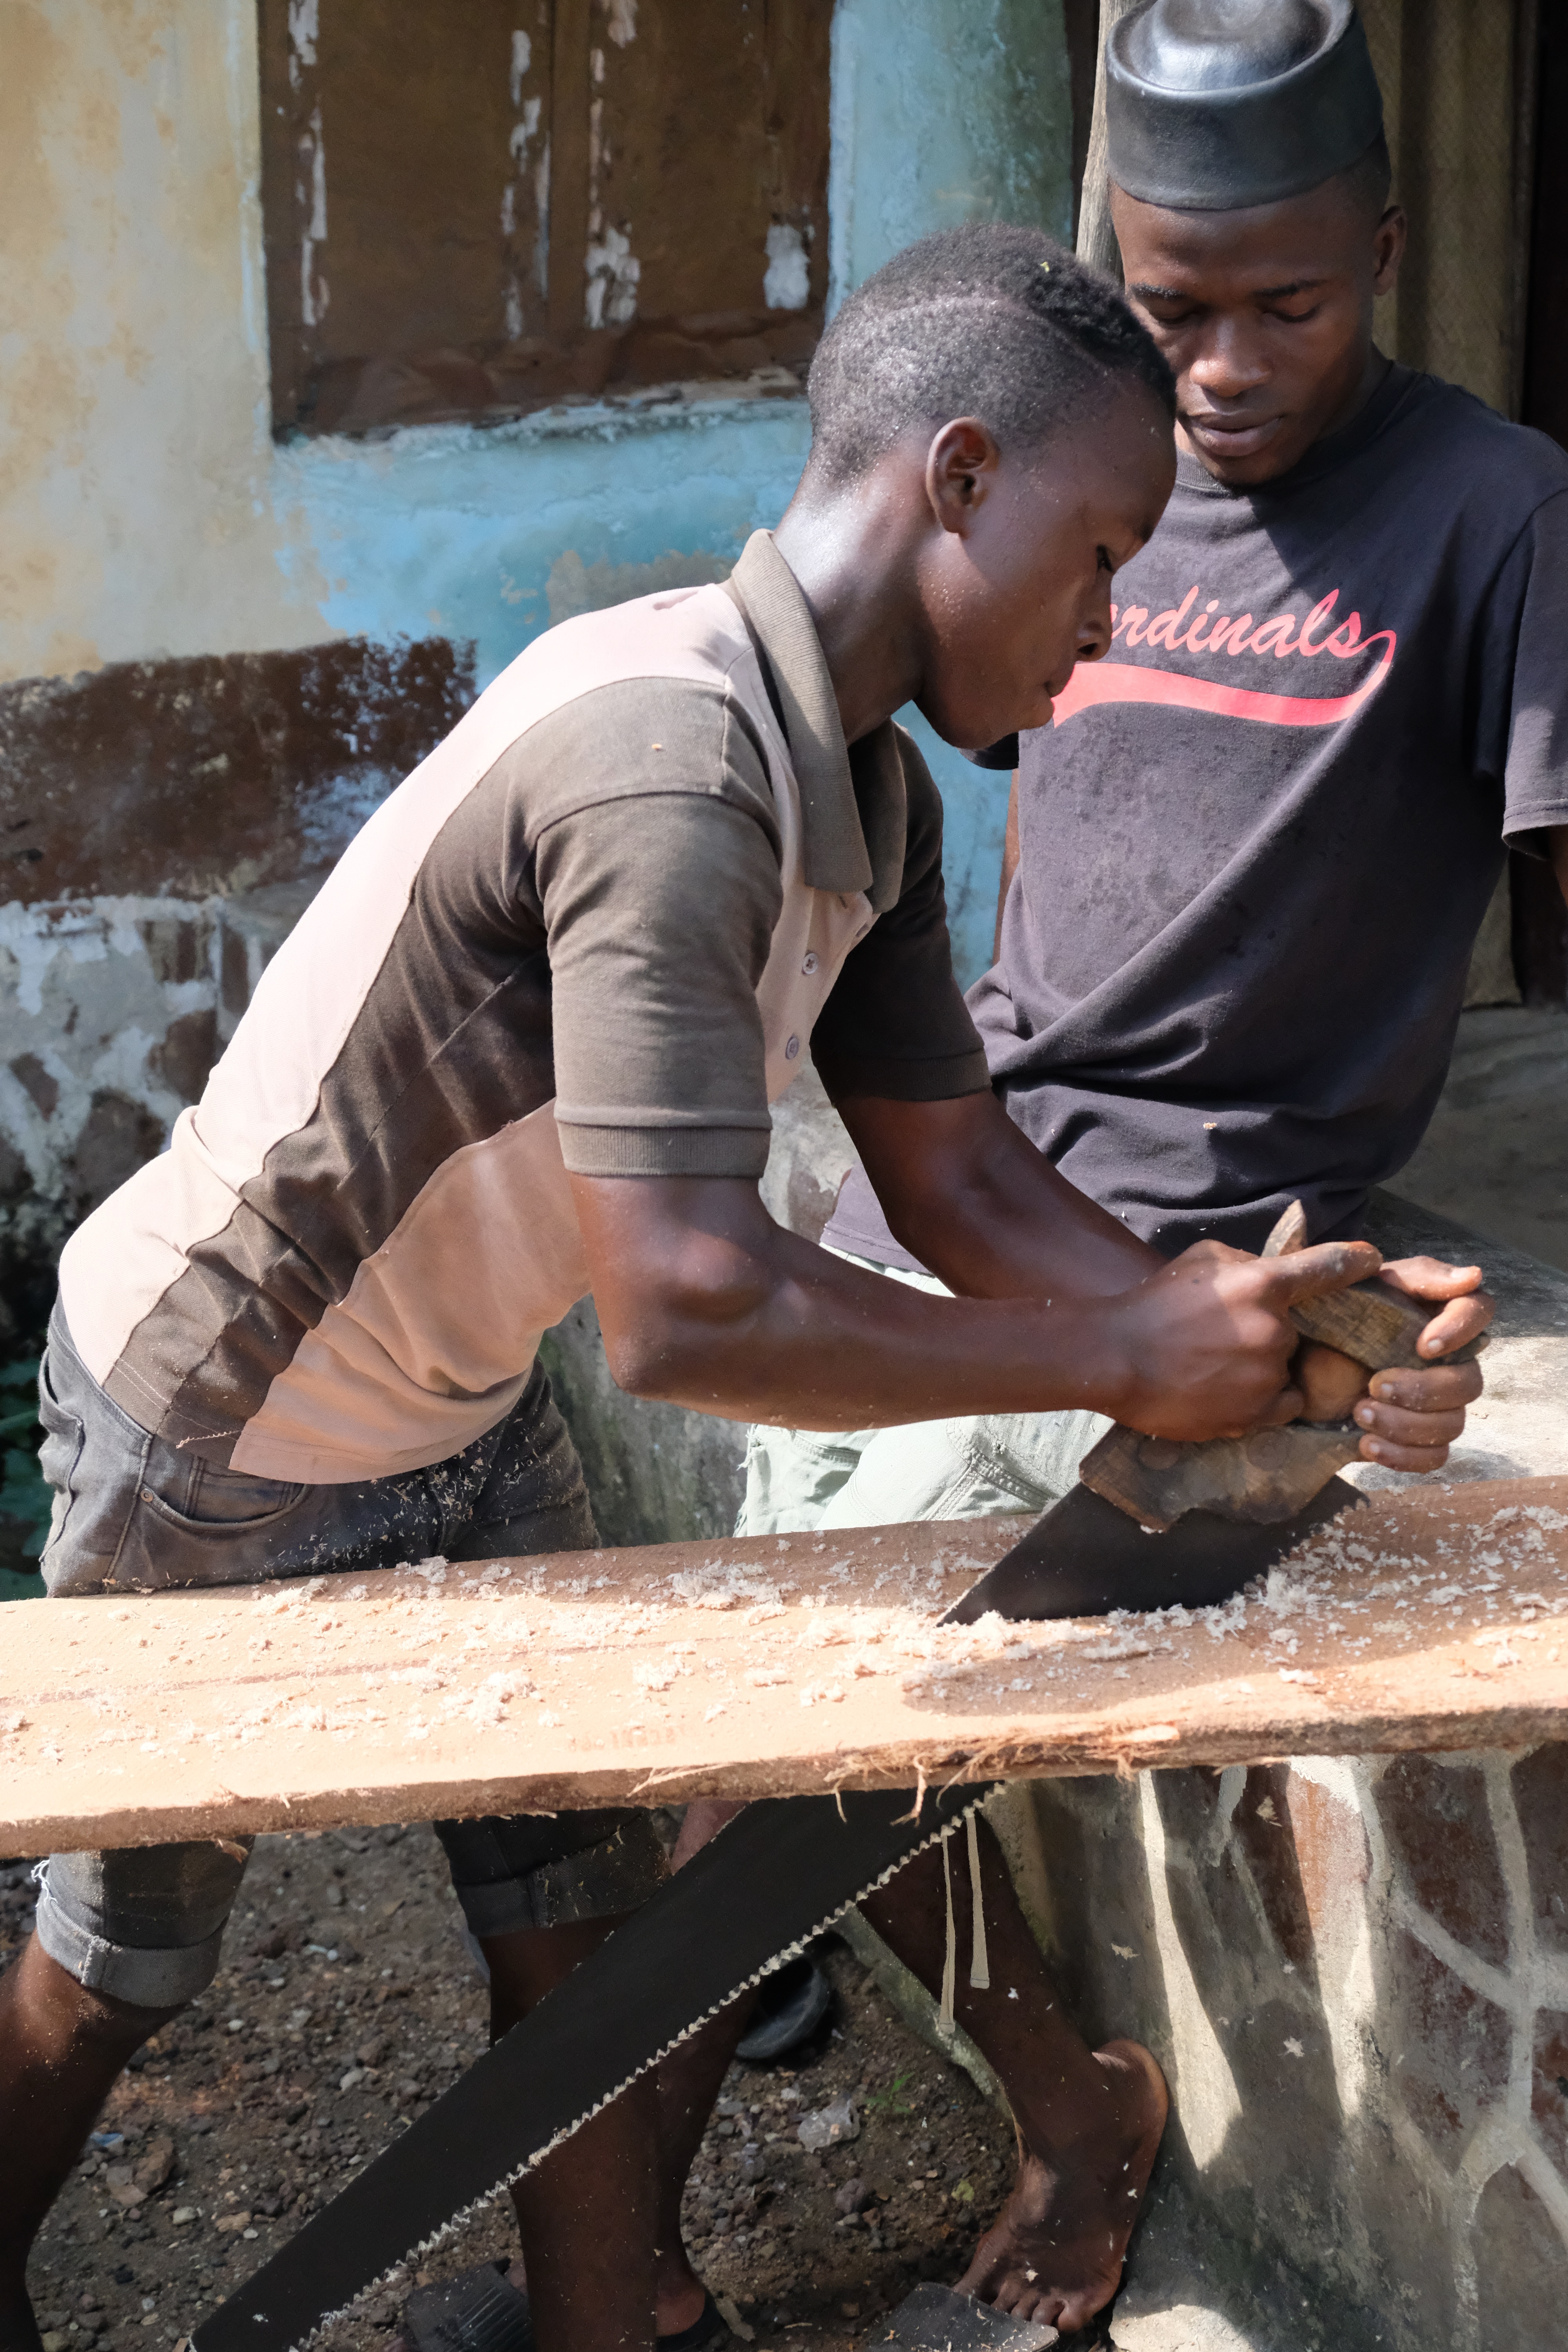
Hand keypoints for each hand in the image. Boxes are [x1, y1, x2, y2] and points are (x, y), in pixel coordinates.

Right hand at [1098, 1236, 1381, 1442]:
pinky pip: (1280, 1405)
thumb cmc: (1152, 1305)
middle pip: (1300, 1331)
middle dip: (1275, 1332)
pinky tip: (1224, 1390)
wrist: (1113, 1359)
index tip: (1373, 1261)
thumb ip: (1246, 1263)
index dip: (1355, 1262)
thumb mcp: (1200, 1261)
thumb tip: (1275, 1273)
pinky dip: (1262, 1399)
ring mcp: (1266, 1376)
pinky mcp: (1254, 1414)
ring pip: (1288, 1370)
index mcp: (1261, 1285)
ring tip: (1218, 1367)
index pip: (1326, 1268)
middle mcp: (1274, 1330)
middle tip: (1229, 1337)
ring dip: (1265, 1368)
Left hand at [1343, 1255, 1491, 1472]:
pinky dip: (1404, 1454)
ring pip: (1452, 1423)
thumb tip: (1472, 1277)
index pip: (1479, 1311)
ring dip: (1406, 1424)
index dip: (1462, 1330)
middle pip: (1469, 1381)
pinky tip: (1367, 1444)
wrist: (1293, 1363)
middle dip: (1422, 1389)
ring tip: (1359, 1413)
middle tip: (1373, 1385)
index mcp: (1436, 1314)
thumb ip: (1418, 1277)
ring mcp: (1435, 1403)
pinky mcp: (1416, 1436)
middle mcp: (1447, 1359)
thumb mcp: (1363, 1286)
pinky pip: (1435, 1456)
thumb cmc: (1331, 1316)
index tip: (1423, 1346)